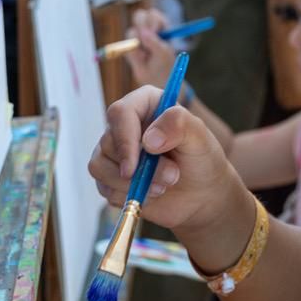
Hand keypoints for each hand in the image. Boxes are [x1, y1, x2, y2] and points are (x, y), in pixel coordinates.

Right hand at [89, 85, 239, 232]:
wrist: (202, 194)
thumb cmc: (201, 159)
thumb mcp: (200, 137)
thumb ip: (179, 125)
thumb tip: (148, 140)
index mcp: (145, 104)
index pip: (120, 113)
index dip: (125, 139)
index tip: (134, 166)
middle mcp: (125, 124)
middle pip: (108, 142)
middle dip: (139, 168)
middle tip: (172, 177)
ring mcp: (114, 151)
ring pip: (99, 166)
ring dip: (131, 184)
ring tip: (163, 187)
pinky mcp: (110, 177)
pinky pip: (104, 188)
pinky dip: (127, 197)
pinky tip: (151, 195)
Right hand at [124, 8, 176, 87]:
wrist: (156, 80)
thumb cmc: (164, 64)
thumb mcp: (163, 53)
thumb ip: (153, 41)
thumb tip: (143, 31)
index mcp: (161, 26)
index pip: (153, 14)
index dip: (153, 20)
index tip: (155, 32)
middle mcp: (148, 28)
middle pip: (139, 15)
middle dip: (141, 25)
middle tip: (145, 39)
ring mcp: (138, 37)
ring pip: (131, 31)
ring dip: (137, 43)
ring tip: (146, 55)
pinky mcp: (129, 46)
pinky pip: (126, 45)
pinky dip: (132, 52)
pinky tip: (140, 59)